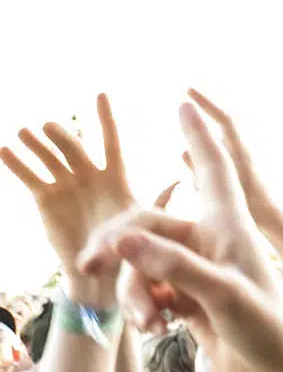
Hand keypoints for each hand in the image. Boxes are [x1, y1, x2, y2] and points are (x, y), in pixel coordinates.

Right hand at [0, 95, 140, 304]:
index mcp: (116, 179)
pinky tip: (4, 150)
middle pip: (74, 148)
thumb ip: (158, 201)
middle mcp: (88, 175)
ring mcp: (65, 184)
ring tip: (23, 132)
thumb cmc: (130, 251)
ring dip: (36, 144)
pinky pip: (29, 176)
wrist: (102, 277)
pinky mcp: (44, 197)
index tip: (101, 95)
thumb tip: (177, 181)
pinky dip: (17, 163)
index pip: (111, 143)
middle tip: (49, 126)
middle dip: (62, 136)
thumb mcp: (145, 224)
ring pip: (49, 157)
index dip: (106, 120)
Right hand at [79, 102, 282, 371]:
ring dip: (134, 290)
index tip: (184, 103)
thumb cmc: (264, 328)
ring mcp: (196, 266)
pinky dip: (144, 305)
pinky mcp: (186, 294)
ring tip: (147, 322)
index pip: (213, 170)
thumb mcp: (221, 295)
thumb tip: (122, 241)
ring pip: (140, 262)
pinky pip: (146, 287)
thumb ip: (172, 266)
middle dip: (117, 246)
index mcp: (229, 226)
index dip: (198, 136)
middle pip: (145, 226)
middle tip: (89, 266)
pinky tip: (155, 327)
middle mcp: (211, 239)